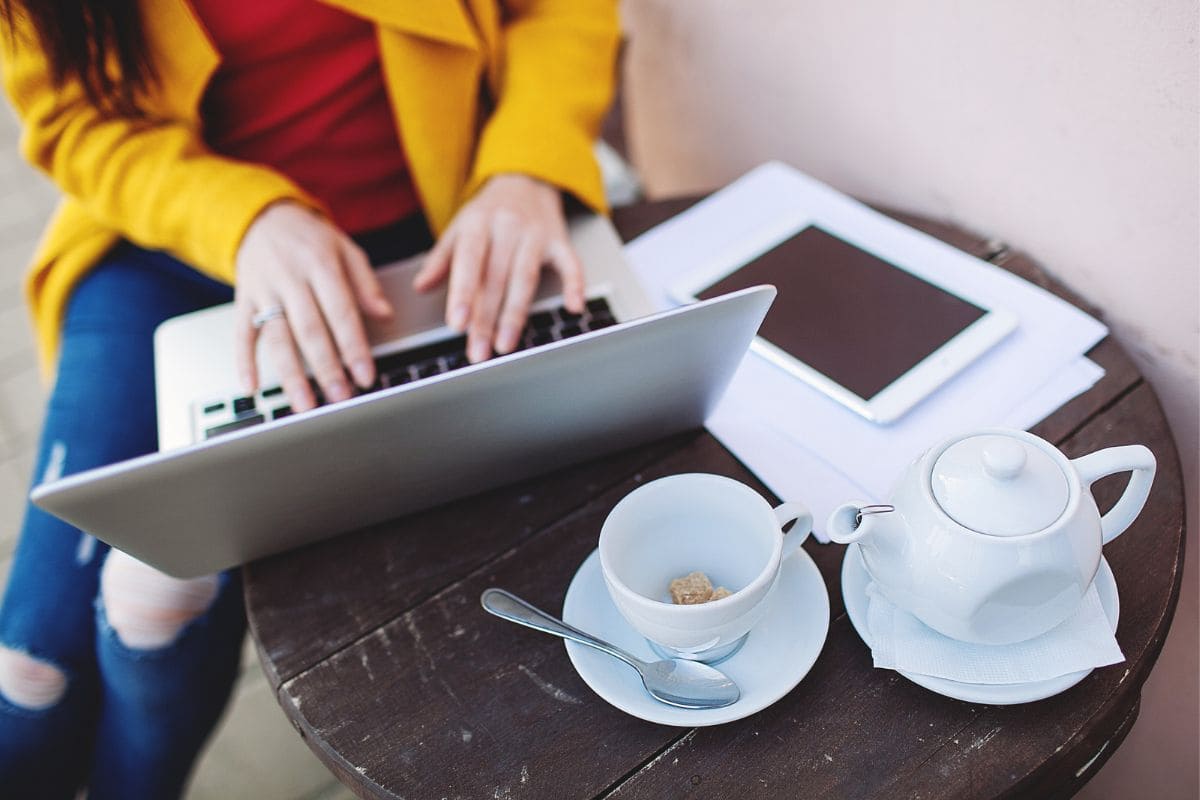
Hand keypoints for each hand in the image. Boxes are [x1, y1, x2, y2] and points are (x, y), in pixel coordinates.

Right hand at [234, 201, 392, 411]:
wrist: (262, 217)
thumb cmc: (309, 238)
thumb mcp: (345, 249)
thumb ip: (366, 283)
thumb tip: (386, 314)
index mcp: (320, 264)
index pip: (341, 312)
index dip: (354, 347)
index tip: (365, 375)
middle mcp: (290, 278)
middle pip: (309, 330)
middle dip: (326, 368)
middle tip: (340, 397)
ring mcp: (263, 290)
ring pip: (276, 337)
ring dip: (290, 374)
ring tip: (304, 404)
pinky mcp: (243, 300)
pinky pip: (241, 333)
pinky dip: (243, 361)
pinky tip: (251, 387)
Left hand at [412, 174, 584, 361]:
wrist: (526, 179)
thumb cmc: (489, 212)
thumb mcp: (459, 228)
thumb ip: (441, 259)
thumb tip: (421, 287)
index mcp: (478, 223)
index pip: (469, 262)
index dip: (462, 295)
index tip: (457, 325)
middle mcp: (507, 226)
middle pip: (496, 278)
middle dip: (486, 319)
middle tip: (478, 352)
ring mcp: (536, 234)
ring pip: (526, 278)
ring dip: (516, 314)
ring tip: (505, 345)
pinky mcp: (560, 240)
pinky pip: (571, 264)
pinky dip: (575, 285)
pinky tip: (574, 308)